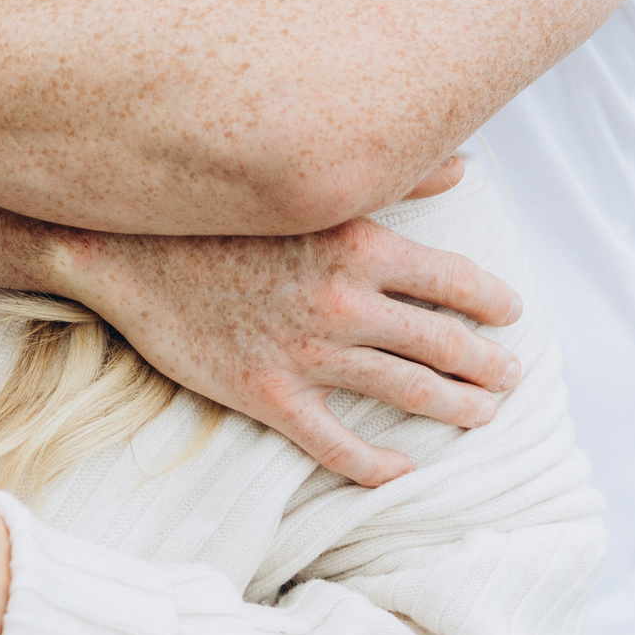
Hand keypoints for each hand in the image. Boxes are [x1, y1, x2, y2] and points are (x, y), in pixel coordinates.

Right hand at [54, 210, 522, 488]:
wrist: (122, 245)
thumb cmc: (215, 206)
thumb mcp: (307, 182)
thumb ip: (393, 175)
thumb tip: (462, 164)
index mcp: (361, 244)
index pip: (456, 280)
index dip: (493, 302)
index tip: (511, 314)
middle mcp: (345, 303)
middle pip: (443, 344)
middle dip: (487, 365)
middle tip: (512, 378)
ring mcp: (306, 354)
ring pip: (405, 392)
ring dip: (454, 408)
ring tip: (480, 415)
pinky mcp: (267, 394)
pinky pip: (337, 444)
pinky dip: (376, 464)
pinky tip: (400, 470)